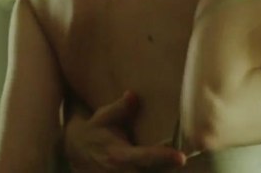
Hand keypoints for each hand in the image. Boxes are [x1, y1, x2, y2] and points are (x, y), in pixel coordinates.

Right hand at [63, 91, 186, 171]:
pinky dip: (156, 172)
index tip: (181, 157)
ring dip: (162, 171)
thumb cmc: (95, 130)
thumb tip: (132, 95)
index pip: (144, 157)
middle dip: (167, 171)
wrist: (75, 151)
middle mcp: (121, 171)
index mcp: (119, 155)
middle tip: (185, 160)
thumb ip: (120, 108)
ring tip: (178, 166)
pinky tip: (166, 167)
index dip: (163, 157)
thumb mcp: (103, 117)